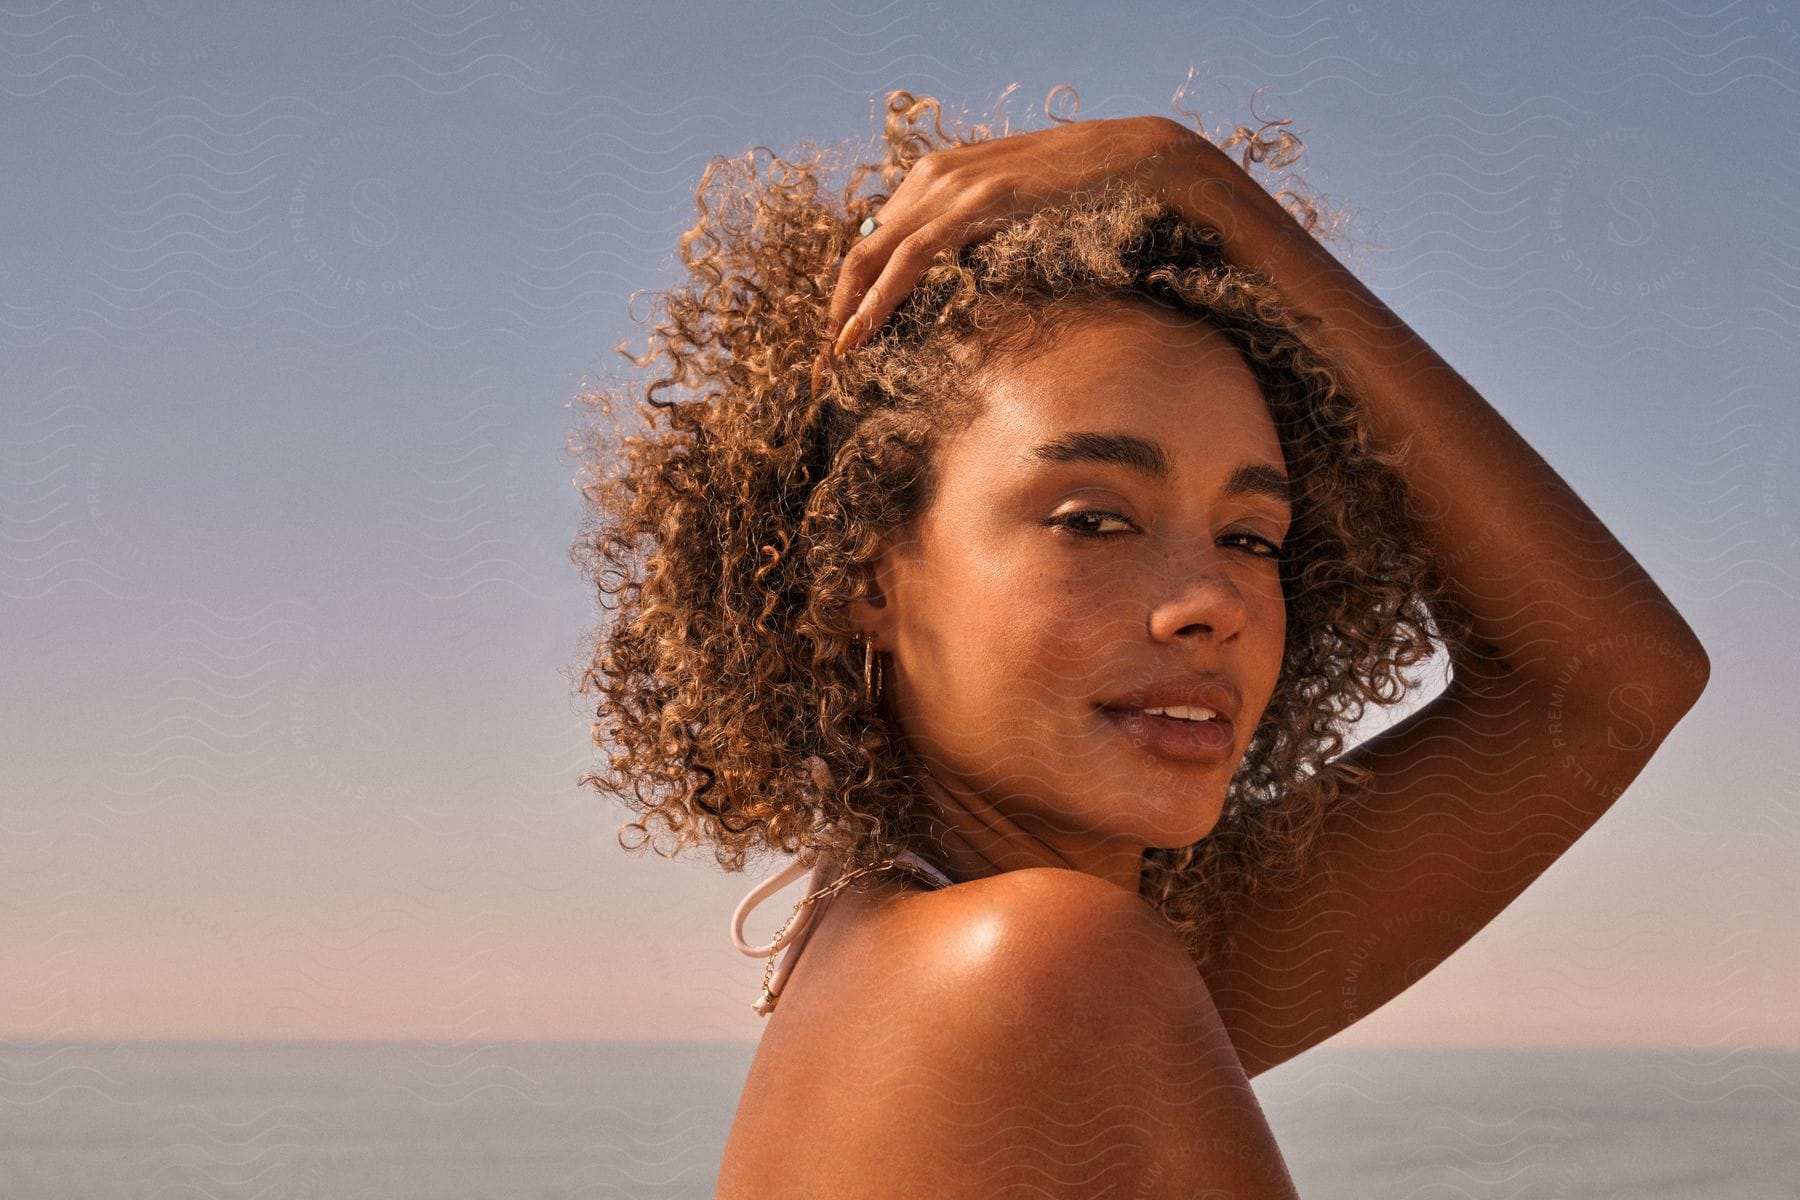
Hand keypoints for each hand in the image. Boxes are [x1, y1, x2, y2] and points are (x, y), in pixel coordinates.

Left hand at [820, 114, 1269, 361]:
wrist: (1140, 156)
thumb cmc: (1088, 191)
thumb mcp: (1020, 212)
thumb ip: (984, 231)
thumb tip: (963, 275)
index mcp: (942, 173)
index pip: (879, 236)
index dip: (855, 286)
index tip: (844, 331)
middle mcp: (937, 173)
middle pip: (865, 247)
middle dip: (841, 304)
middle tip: (827, 357)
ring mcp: (954, 183)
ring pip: (877, 254)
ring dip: (851, 310)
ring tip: (838, 356)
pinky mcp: (978, 202)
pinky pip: (912, 257)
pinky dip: (880, 298)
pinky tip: (862, 333)